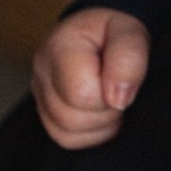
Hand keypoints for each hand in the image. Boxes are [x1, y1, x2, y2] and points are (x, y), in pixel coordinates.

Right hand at [30, 7, 149, 149]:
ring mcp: (40, 96)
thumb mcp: (130, 30)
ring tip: (111, 97)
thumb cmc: (115, 32)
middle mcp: (42, 73)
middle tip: (119, 89)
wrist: (102, 32)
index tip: (123, 78)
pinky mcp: (46, 115)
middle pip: (72, 118)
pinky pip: (68, 140)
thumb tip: (118, 98)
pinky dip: (93, 132)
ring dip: (101, 123)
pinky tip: (102, 111)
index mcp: (59, 46)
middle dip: (107, 110)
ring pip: (68, 135)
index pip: (81, 92)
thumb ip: (128, 57)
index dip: (111, 93)